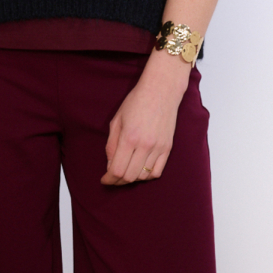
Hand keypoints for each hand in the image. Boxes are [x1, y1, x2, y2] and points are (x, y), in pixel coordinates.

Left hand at [101, 54, 190, 184]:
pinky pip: (157, 171)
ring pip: (143, 176)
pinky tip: (140, 169)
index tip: (104, 180)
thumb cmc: (136, 101)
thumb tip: (110, 165)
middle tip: (112, 178)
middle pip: (129, 177)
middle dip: (118, 181)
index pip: (117, 170)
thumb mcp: (116, 120)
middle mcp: (145, 145)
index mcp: (129, 138)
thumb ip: (111, 145)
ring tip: (126, 172)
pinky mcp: (168, 147)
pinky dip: (147, 175)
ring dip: (132, 178)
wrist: (161, 90)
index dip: (108, 179)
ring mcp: (158, 147)